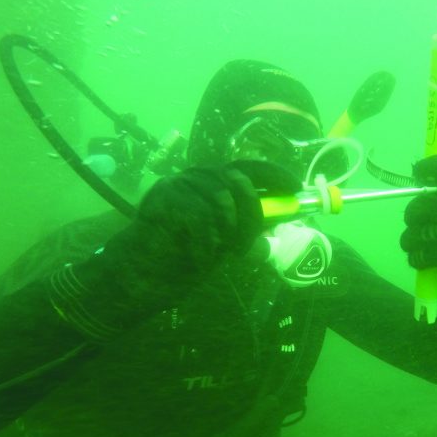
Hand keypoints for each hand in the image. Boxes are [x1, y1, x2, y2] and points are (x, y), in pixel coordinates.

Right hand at [103, 161, 299, 299]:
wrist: (140, 269)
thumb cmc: (182, 252)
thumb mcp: (223, 244)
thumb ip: (245, 234)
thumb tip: (274, 231)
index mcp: (214, 181)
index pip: (251, 168)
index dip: (276, 176)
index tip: (295, 189)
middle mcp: (199, 174)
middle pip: (240, 181)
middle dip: (251, 216)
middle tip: (243, 246)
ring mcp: (181, 182)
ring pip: (222, 200)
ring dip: (227, 234)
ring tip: (217, 253)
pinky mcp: (165, 195)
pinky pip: (200, 218)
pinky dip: (205, 244)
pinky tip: (199, 258)